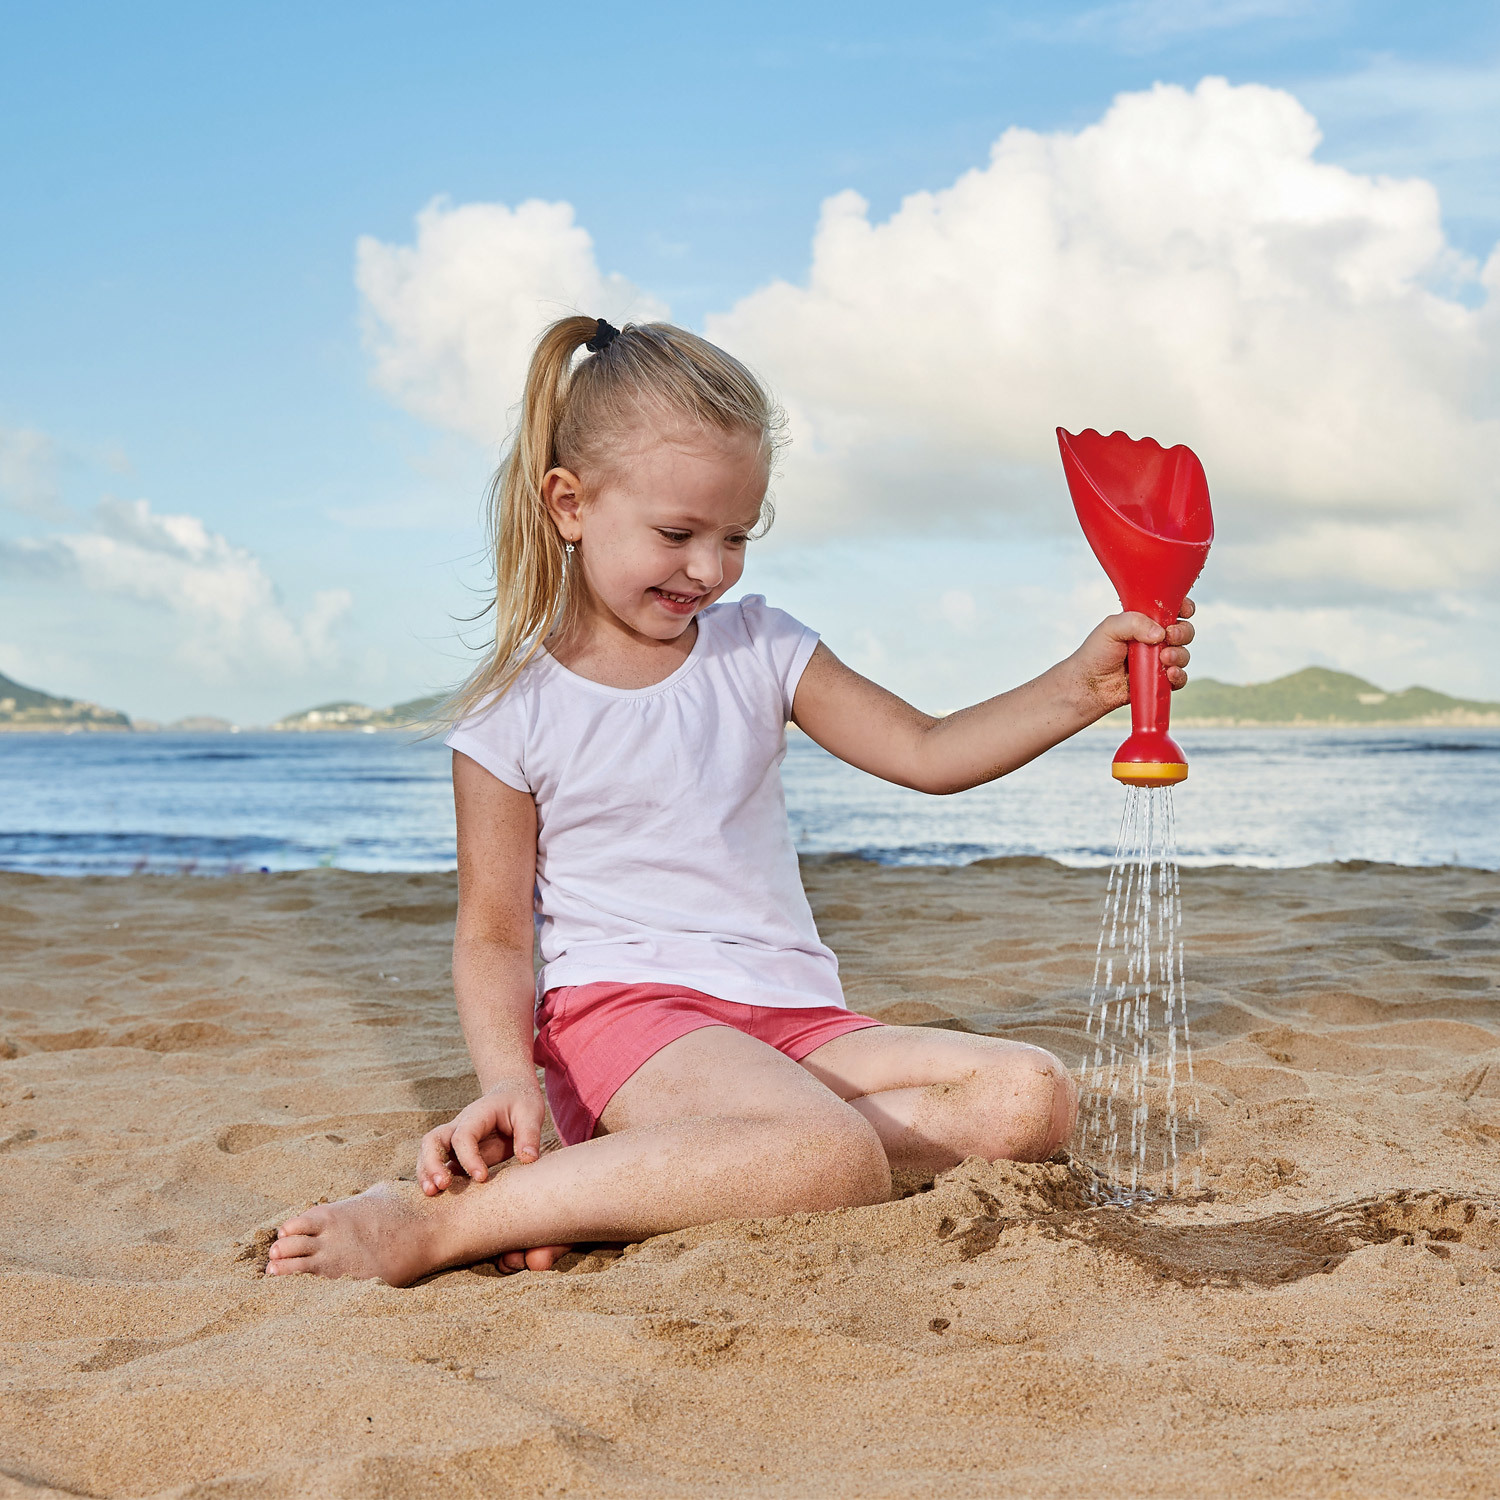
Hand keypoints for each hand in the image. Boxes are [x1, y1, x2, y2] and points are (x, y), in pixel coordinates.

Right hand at [417, 1076, 544, 1195]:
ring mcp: (454, 1140)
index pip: (463, 1136)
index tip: (481, 1178)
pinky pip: (439, 1166)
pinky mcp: (457, 1154)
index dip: (469, 1157)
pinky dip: (434, 1179)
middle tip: (441, 1186)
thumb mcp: (531, 1112)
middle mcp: (459, 1126)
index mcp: (477, 1114)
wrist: (511, 1095)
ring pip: (429, 1152)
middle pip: (433, 1140)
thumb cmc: (520, 1104)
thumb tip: (528, 1159)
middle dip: (432, 1163)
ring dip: (426, 1173)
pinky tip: (440, 1198)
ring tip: (432, 1194)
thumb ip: (529, 1134)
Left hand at [1067, 597, 1194, 717]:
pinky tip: (1169, 674)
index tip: (1183, 611)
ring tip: (1164, 658)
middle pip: (1183, 631)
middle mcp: (1155, 639)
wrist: (1087, 685)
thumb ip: (1133, 623)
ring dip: (1179, 655)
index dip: (1183, 607)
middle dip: (1182, 632)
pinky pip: (1179, 678)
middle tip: (1170, 636)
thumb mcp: (1110, 628)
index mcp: (1145, 621)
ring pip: (1183, 654)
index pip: (1171, 609)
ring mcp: (1158, 660)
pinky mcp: (1159, 680)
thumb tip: (1159, 633)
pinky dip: (1179, 676)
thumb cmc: (1096, 653)